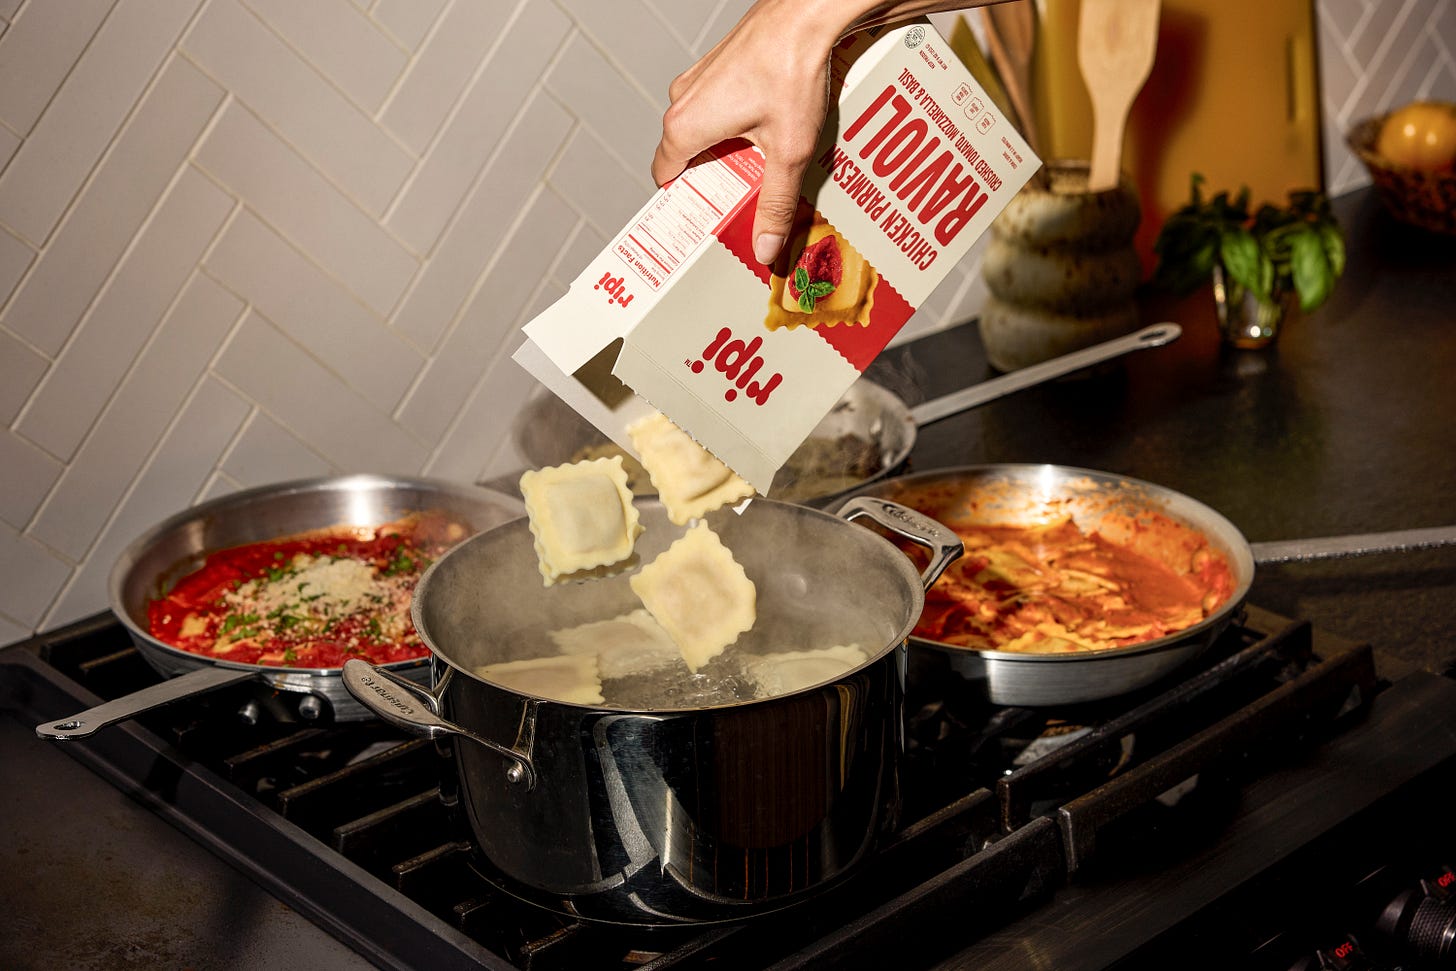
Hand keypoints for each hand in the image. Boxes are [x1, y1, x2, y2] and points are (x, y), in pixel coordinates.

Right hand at [652, 0, 847, 265]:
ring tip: (764, 164)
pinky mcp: (717, 69)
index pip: (665, 179)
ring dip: (729, 154)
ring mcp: (697, 82)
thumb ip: (774, 204)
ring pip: (704, 133)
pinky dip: (736, 128)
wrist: (805, 13)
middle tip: (747, 198)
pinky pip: (716, 111)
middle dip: (716, 182)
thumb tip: (765, 246)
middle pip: (687, 159)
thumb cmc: (791, 68)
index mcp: (685, 126)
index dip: (684, 205)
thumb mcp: (788, 152)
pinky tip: (769, 132)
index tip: (705, 223)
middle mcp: (682, 101)